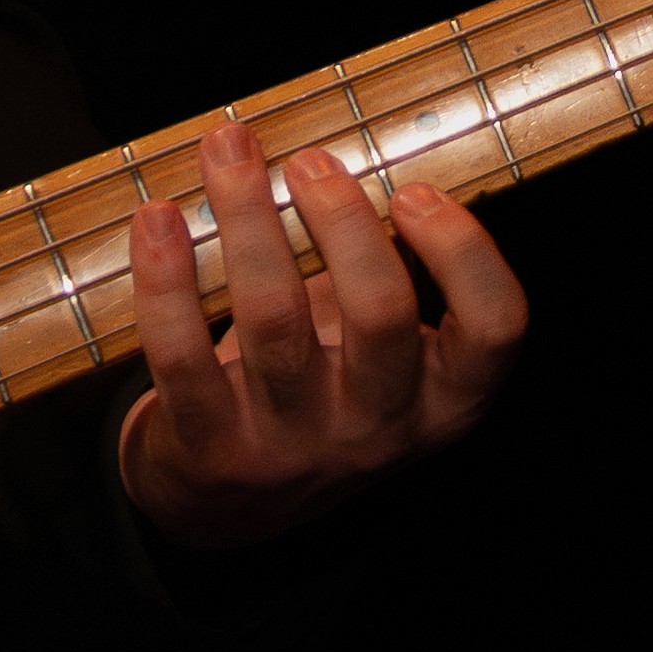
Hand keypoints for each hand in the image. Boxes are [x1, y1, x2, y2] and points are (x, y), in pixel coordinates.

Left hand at [112, 117, 521, 548]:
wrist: (229, 502)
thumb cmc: (316, 389)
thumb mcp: (379, 354)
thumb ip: (389, 272)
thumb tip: (366, 149)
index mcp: (442, 397)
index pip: (495, 328)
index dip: (465, 251)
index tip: (412, 192)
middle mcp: (378, 427)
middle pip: (381, 312)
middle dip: (342, 219)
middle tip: (308, 161)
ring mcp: (293, 444)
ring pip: (274, 318)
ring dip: (248, 218)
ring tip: (230, 150)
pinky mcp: (211, 450)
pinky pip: (181, 353)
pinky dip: (165, 278)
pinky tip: (156, 218)